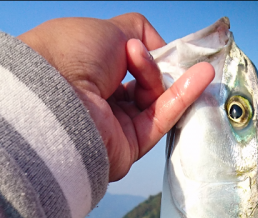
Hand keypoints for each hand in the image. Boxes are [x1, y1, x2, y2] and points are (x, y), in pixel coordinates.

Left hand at [18, 14, 213, 181]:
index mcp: (86, 71)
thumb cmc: (70, 55)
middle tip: (176, 57)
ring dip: (178, 83)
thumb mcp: (108, 29)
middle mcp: (98, 101)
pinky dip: (183, 98)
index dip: (146, 53)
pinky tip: (202, 78)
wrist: (55, 96)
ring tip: (201, 67)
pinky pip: (160, 121)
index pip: (125, 63)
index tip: (156, 45)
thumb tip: (158, 48)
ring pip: (155, 103)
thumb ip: (138, 33)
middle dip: (161, 70)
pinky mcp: (127, 148)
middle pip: (143, 86)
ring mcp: (113, 127)